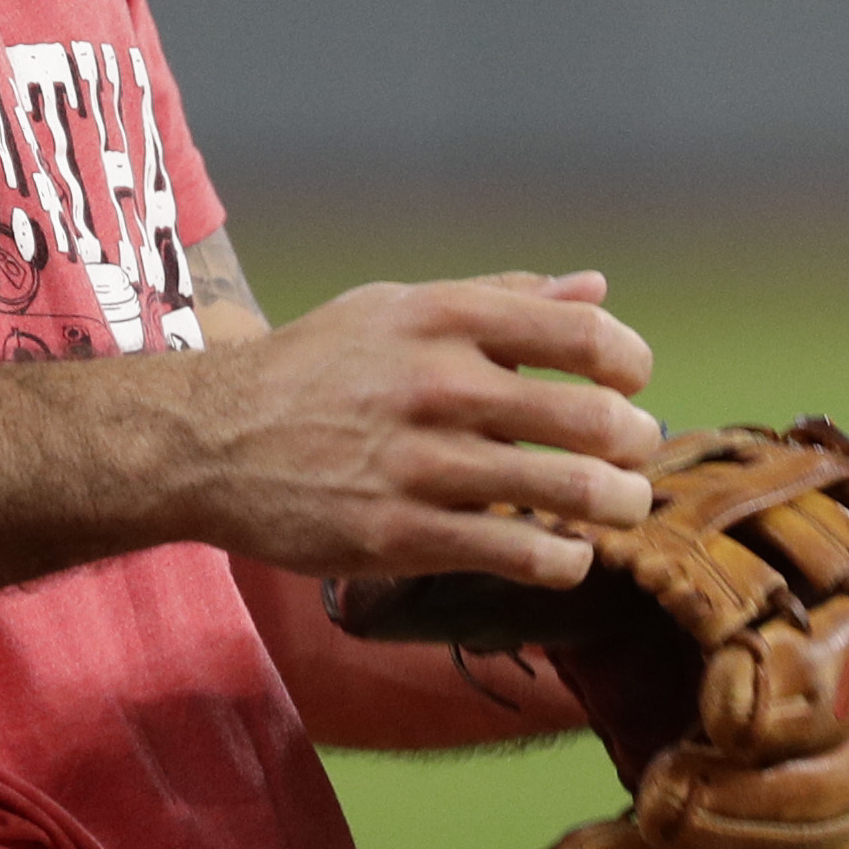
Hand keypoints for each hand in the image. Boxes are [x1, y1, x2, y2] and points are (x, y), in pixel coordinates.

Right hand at [171, 271, 661, 587]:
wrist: (211, 440)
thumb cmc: (314, 369)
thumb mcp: (396, 309)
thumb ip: (500, 299)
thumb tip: (596, 288)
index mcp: (443, 319)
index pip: (582, 332)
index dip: (630, 362)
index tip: (631, 383)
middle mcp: (438, 385)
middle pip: (593, 416)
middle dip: (638, 442)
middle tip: (637, 455)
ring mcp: (421, 465)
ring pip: (571, 492)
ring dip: (618, 505)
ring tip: (620, 507)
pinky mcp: (402, 536)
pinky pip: (520, 553)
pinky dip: (565, 560)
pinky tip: (566, 554)